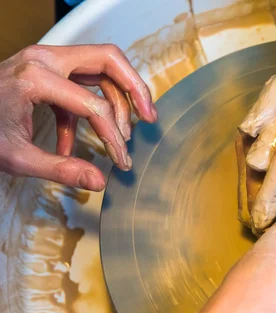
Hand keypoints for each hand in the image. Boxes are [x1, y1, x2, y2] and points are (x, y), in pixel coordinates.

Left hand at [0, 44, 156, 190]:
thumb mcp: (17, 157)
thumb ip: (61, 170)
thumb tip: (99, 183)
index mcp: (35, 78)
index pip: (94, 107)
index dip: (113, 137)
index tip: (121, 160)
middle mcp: (44, 60)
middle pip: (109, 60)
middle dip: (136, 89)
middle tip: (150, 116)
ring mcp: (46, 60)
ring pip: (101, 66)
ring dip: (119, 98)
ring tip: (126, 131)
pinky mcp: (46, 69)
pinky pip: (83, 82)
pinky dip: (90, 109)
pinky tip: (79, 143)